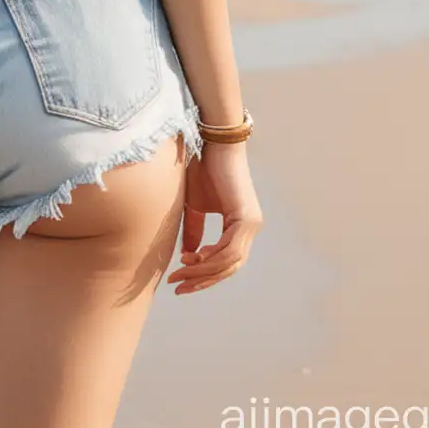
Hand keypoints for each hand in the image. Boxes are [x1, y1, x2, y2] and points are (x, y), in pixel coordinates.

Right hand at [166, 139, 263, 294]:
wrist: (211, 141)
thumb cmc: (201, 168)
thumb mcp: (194, 205)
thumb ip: (194, 231)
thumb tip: (189, 255)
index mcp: (240, 225)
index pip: (225, 261)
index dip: (203, 274)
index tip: (180, 279)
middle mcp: (249, 227)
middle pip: (228, 267)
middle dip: (202, 280)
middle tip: (178, 286)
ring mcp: (251, 224)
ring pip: (229, 262)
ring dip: (202, 272)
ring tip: (179, 273)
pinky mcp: (246, 218)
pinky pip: (229, 249)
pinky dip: (210, 258)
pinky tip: (191, 258)